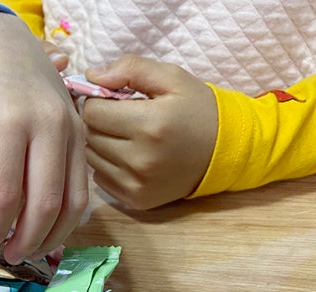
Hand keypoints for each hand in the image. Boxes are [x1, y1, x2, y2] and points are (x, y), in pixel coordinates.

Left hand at [0, 11, 87, 264]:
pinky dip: (68, 216)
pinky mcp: (84, 133)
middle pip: (44, 205)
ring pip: (72, 202)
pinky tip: (48, 226)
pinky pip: (83, 187)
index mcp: (5, 125)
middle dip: (25, 242)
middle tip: (8, 256)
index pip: (4, 197)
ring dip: (52, 236)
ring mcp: (72, 129)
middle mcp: (46, 126)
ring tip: (29, 249)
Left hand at [82, 55, 217, 208]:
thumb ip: (130, 69)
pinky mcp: (136, 199)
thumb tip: (90, 76)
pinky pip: (100, 179)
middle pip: (90, 135)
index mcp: (149, 124)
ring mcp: (137, 183)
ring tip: (125, 135)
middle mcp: (140, 159)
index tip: (113, 99)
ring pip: (91, 158)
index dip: (98, 101)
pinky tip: (129, 156)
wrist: (225, 152)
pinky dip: (108, 165)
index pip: (92, 112)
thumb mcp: (172, 77)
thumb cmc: (197, 109)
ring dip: (101, 144)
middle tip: (120, 116)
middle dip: (99, 121)